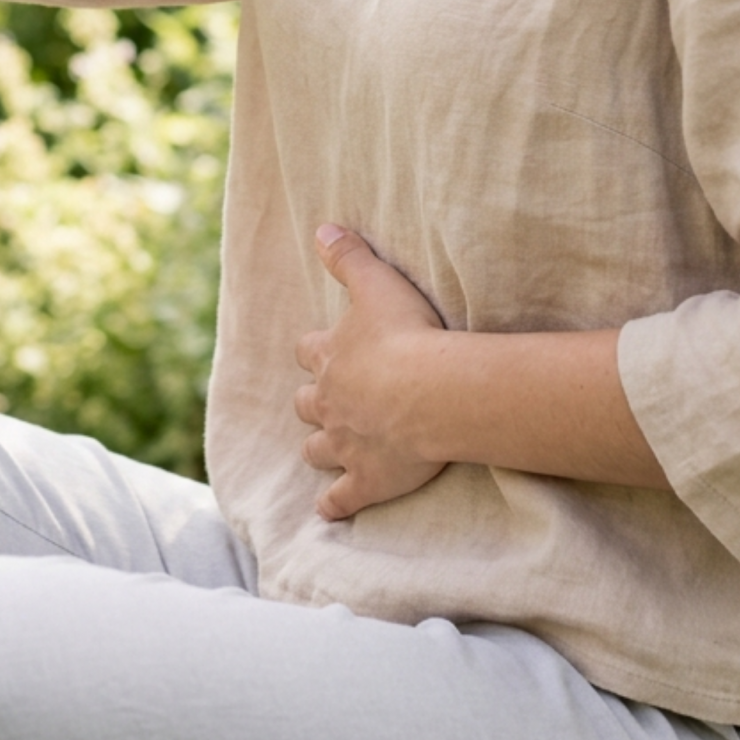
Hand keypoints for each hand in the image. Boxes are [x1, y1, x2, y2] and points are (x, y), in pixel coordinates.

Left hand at [295, 225, 447, 521]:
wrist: (432, 392)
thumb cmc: (408, 334)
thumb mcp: (376, 283)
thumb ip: (348, 257)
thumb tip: (321, 228)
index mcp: (329, 357)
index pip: (309, 351)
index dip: (316, 350)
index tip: (321, 350)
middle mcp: (329, 403)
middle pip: (307, 404)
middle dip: (312, 403)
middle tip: (323, 402)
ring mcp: (345, 445)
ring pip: (317, 451)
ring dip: (319, 450)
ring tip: (324, 451)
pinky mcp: (366, 480)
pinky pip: (341, 499)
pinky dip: (333, 505)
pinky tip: (330, 510)